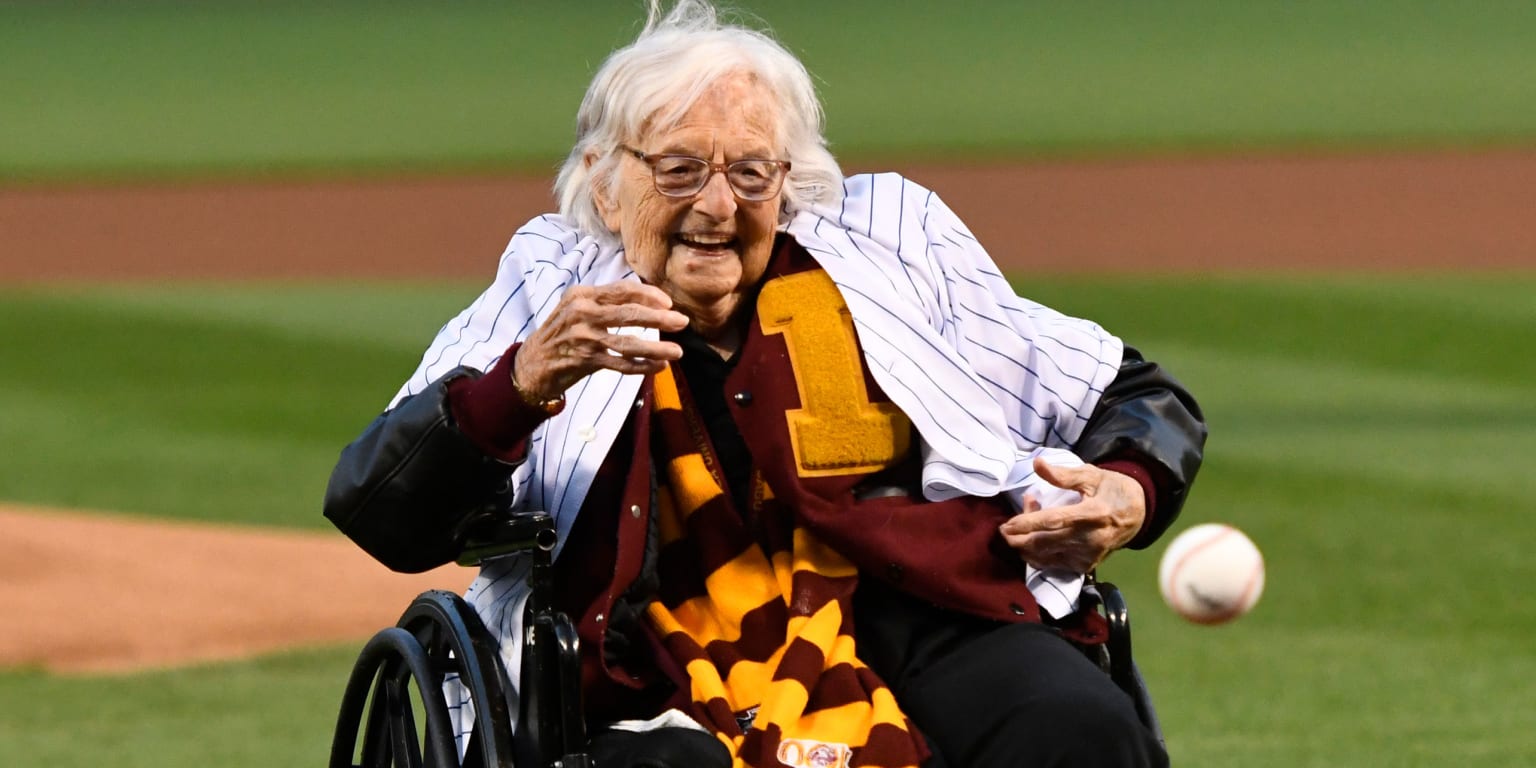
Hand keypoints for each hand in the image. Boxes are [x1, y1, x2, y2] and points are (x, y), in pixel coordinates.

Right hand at [513, 283, 689, 399]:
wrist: (532, 363)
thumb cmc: (561, 333)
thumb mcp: (576, 308)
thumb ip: (605, 302)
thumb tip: (646, 301)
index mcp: (582, 295)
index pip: (622, 290)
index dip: (649, 294)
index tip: (668, 302)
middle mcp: (582, 313)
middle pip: (629, 313)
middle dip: (660, 318)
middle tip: (682, 322)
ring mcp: (583, 338)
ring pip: (628, 342)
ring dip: (656, 348)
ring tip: (678, 351)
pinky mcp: (585, 360)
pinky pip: (620, 364)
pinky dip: (642, 367)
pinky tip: (659, 367)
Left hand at [998, 456, 1146, 572]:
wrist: (1137, 513)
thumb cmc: (1111, 489)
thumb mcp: (1091, 475)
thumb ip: (1063, 474)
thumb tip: (1037, 464)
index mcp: (1092, 514)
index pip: (1053, 521)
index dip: (1027, 523)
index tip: (1006, 525)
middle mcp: (1090, 539)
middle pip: (1044, 544)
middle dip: (1018, 538)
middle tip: (1006, 526)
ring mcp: (1088, 556)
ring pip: (1045, 556)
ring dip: (1026, 544)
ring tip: (1024, 525)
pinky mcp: (1086, 566)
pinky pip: (1053, 565)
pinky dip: (1038, 553)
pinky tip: (1036, 538)